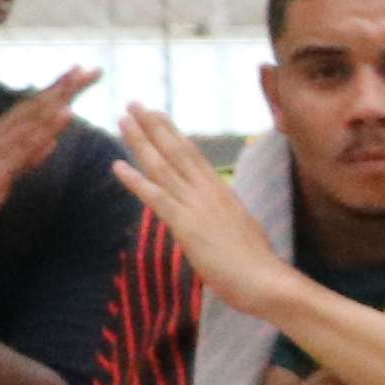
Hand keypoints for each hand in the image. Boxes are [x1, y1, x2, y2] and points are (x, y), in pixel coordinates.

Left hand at [107, 104, 304, 316]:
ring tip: (123, 119)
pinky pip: (156, 197)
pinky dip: (135, 180)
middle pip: (176, 151)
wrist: (267, 281)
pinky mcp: (186, 225)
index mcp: (223, 192)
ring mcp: (197, 206)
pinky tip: (117, 165)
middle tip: (133, 103)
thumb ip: (226, 217)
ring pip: (163, 166)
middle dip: (153, 126)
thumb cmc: (258, 265)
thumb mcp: (242, 230)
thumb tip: (219, 215)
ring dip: (140, 141)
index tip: (158, 114)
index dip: (173, 133)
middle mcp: (209, 191)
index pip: (193, 155)